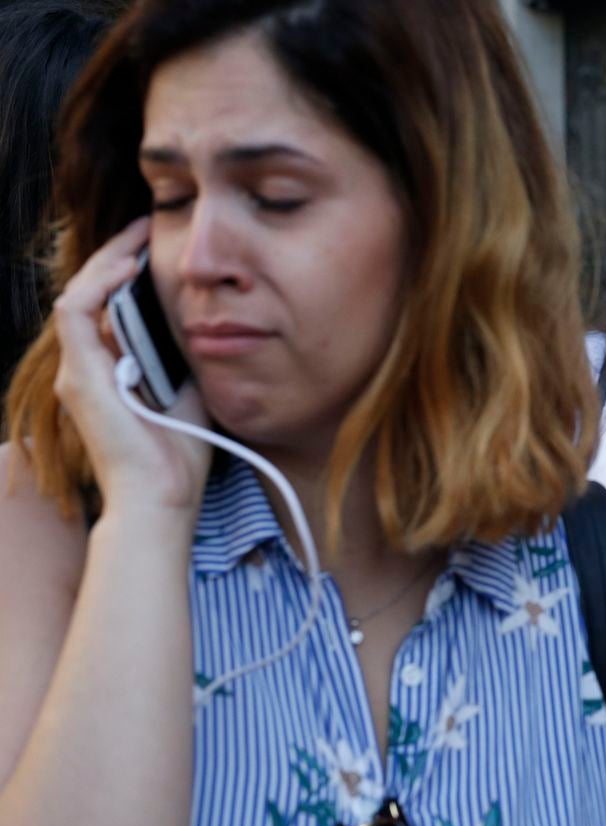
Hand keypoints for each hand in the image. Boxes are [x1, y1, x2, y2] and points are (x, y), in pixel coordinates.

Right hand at [51, 217, 211, 511]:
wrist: (163, 496)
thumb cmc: (180, 454)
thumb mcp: (189, 388)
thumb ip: (183, 357)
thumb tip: (204, 321)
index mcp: (110, 370)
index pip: (108, 307)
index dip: (128, 272)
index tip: (157, 246)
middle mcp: (87, 367)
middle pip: (92, 295)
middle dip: (117, 256)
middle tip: (147, 226)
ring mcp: (78, 370)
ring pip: (80, 295)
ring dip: (109, 261)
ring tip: (139, 236)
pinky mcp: (80, 374)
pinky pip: (78, 312)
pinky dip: (101, 284)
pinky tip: (130, 267)